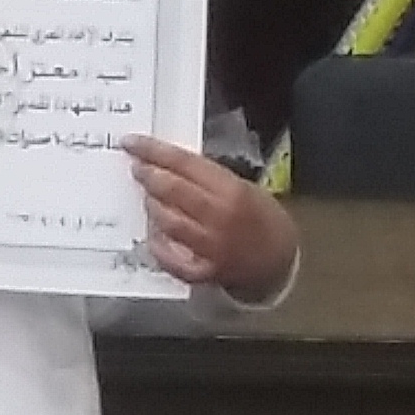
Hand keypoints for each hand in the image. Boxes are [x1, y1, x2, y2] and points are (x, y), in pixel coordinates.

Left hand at [127, 137, 298, 302]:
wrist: (282, 262)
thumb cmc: (263, 220)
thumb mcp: (245, 188)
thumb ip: (208, 178)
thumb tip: (168, 164)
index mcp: (232, 191)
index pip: (184, 163)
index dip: (153, 151)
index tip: (132, 143)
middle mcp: (220, 218)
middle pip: (171, 190)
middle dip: (148, 175)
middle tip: (137, 168)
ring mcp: (211, 247)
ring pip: (165, 221)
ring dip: (152, 206)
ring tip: (149, 197)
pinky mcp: (204, 272)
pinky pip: (168, 257)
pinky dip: (158, 243)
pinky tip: (155, 233)